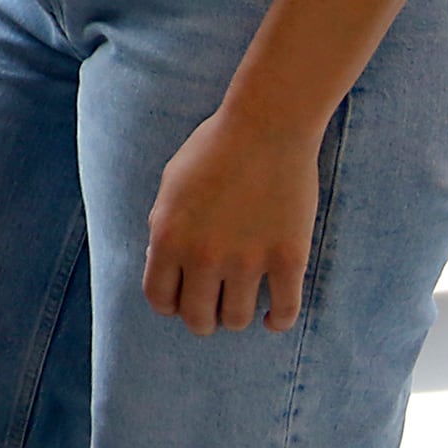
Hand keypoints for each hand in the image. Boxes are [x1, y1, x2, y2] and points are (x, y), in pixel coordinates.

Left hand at [143, 107, 324, 333]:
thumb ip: (164, 227)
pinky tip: (272, 318)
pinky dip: (277, 321)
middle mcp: (205, 255)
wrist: (266, 126)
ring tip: (241, 304)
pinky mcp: (288, 259)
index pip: (159, 298)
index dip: (170, 305)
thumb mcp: (171, 185)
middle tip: (212, 309)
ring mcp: (248, 260)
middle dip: (202, 319)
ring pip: (238, 320)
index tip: (182, 300)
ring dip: (237, 317)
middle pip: (198, 319)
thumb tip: (163, 264)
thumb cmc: (214, 149)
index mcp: (169, 237)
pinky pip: (284, 311)